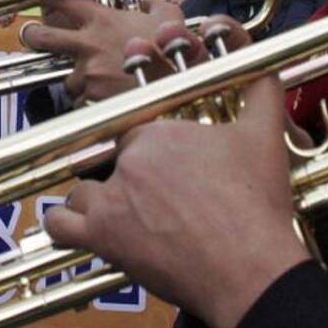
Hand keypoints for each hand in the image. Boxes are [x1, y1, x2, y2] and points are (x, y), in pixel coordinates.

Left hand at [22, 0, 185, 102]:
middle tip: (32, 36)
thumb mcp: (170, 18)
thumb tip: (148, 3)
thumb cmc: (174, 50)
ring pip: (67, 78)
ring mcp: (87, 72)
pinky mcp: (89, 98)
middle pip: (42, 37)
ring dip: (78, 82)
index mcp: (103, 20)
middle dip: (33, 36)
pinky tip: (109, 102)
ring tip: (101, 85)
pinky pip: (82, 102)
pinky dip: (91, 103)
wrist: (177, 85)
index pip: (63, 0)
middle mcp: (88, 44)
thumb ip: (155, 6)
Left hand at [44, 26, 310, 327]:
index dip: (147, 139)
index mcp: (159, 132)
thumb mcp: (266, 132)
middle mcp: (129, 161)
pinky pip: (61, 224)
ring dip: (102, 199)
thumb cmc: (257, 205)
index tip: (160, 157)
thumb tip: (255, 57)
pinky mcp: (102, 239)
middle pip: (113, 159)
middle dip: (135, 174)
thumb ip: (259, 85)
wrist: (250, 270)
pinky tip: (87, 227)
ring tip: (131, 213)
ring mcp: (111, 200)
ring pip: (85, 188)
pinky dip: (66, 223)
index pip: (135, 126)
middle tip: (163, 197)